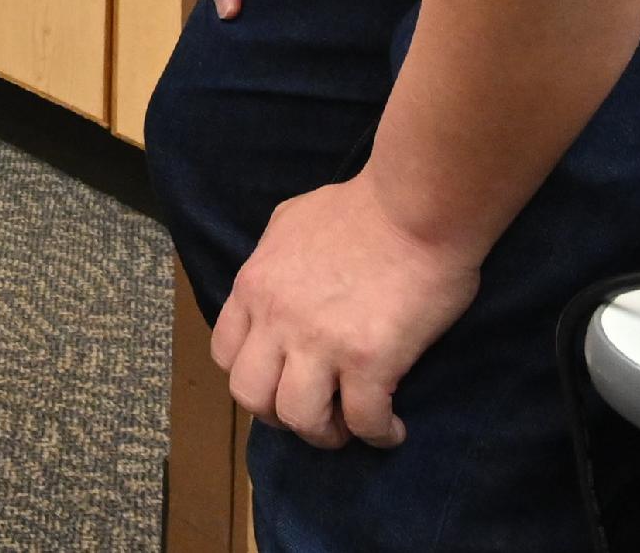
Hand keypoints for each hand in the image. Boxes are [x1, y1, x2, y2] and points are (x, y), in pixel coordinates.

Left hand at [212, 176, 483, 448]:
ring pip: (299, 418)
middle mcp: (276, 318)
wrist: (415, 206)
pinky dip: (379, 434)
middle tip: (313, 412)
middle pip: (250, 395)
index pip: (225, 353)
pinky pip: (363, 421)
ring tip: (350, 426)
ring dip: (324, 433)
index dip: (252, 377)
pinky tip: (393, 428)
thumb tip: (277, 280)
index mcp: (255, 285)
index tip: (281, 381)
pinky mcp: (368, 360)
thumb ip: (274, 259)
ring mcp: (320, 342)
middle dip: (278, 415)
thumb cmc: (362, 207)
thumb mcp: (290, 222)